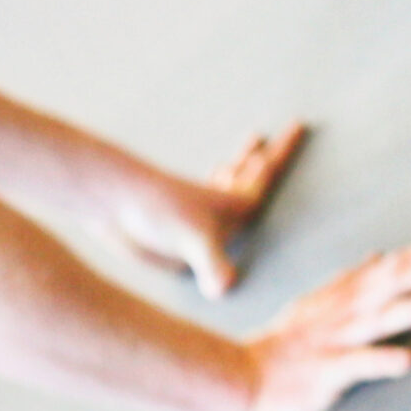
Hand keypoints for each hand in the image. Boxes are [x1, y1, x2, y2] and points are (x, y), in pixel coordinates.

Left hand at [114, 123, 310, 298]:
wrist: (110, 202)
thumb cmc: (155, 214)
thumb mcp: (191, 240)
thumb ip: (212, 264)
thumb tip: (225, 288)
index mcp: (232, 205)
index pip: (267, 174)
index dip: (284, 151)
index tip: (299, 122)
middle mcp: (220, 206)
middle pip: (254, 174)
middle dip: (271, 156)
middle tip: (290, 132)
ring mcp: (199, 213)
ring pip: (229, 183)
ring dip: (241, 169)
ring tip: (249, 155)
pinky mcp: (179, 226)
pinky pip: (207, 200)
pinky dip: (218, 185)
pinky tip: (215, 180)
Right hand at [242, 227, 410, 410]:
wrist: (241, 385)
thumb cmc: (286, 348)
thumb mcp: (318, 305)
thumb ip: (352, 280)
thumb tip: (381, 254)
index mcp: (346, 296)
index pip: (395, 264)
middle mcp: (345, 312)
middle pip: (396, 281)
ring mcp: (336, 341)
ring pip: (383, 319)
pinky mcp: (325, 374)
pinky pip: (356, 367)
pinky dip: (381, 361)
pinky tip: (408, 361)